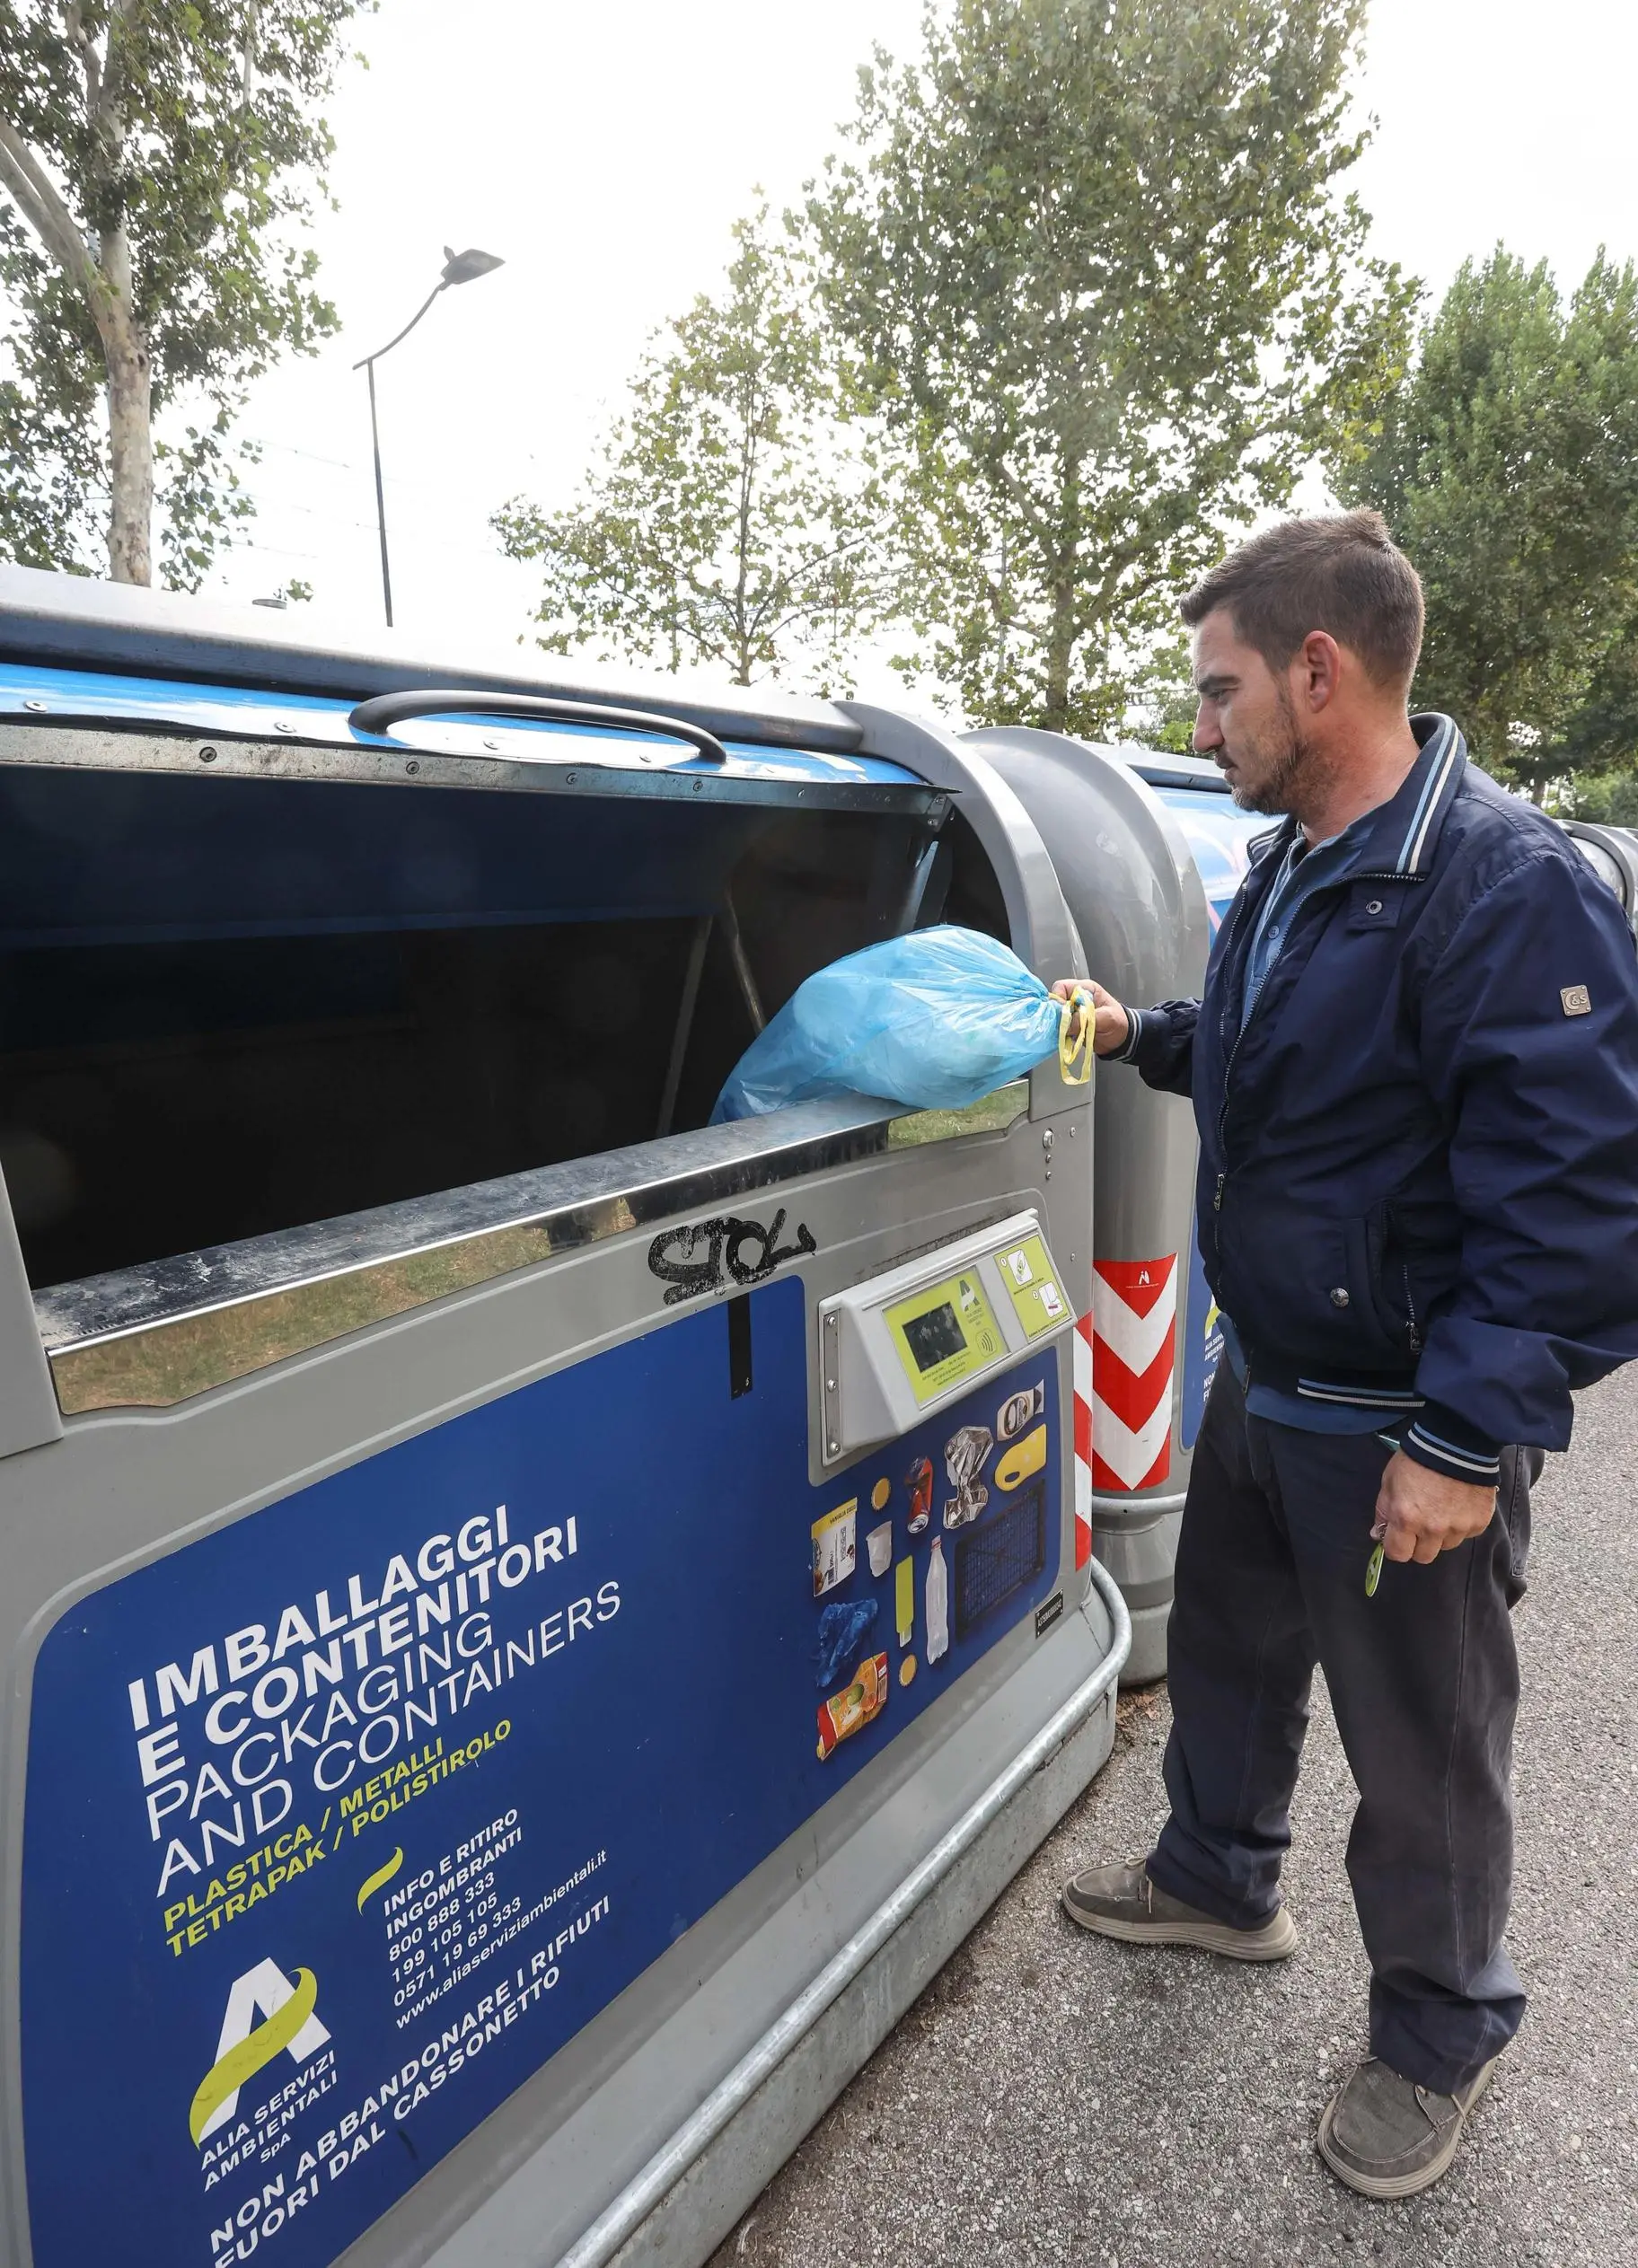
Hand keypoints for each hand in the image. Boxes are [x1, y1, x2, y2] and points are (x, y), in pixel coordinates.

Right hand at [1051, 978, 1131, 1057]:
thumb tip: (1068, 1024)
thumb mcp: (1107, 1017)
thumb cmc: (1119, 1022)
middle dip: (1057, 1014)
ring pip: (1055, 1016)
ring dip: (1059, 1025)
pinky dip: (1060, 1033)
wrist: (1122, 1039)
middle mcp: (1076, 1000)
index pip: (1062, 987)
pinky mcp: (1070, 1026)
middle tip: (1064, 1025)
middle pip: (1055, 1002)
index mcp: (1085, 989)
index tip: (1062, 1012)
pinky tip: (1067, 1038)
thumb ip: (1087, 1017)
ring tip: (1068, 1033)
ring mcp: (1072, 1013)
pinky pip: (1059, 1028)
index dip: (1059, 998)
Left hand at [1372, 1449, 1495, 1565]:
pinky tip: (1458, 1504)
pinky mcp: (1479, 1523)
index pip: (1398, 1554)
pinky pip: (1466, 1534)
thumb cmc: (1416, 1459)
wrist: (1456, 1443)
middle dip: (1418, 1544)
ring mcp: (1459, 1528)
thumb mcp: (1389, 1481)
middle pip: (1423, 1556)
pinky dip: (1461, 1524)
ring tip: (1442, 1508)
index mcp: (1407, 1518)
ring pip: (1446, 1546)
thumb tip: (1378, 1535)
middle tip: (1420, 1523)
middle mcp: (1433, 1528)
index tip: (1398, 1537)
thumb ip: (1383, 1511)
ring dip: (1441, 1534)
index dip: (1396, 1546)